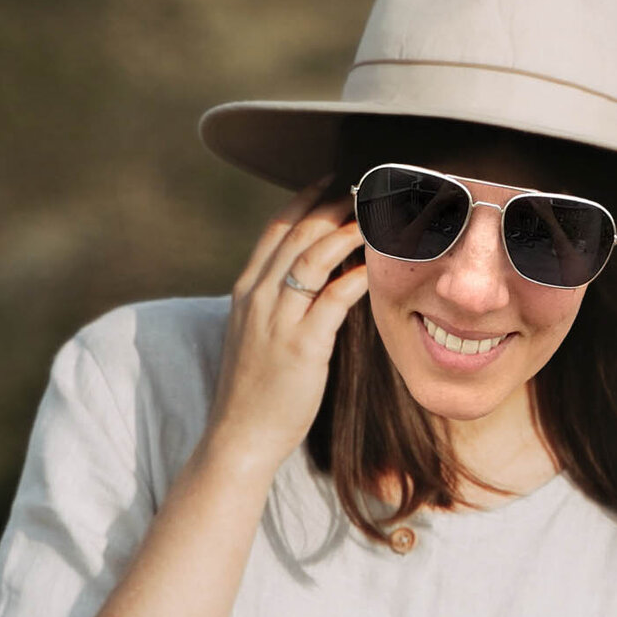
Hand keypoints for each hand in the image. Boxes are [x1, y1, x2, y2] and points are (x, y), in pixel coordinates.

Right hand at [202, 191, 369, 478]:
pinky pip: (334, 298)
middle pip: (298, 233)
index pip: (276, 229)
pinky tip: (377, 265)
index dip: (304, 199)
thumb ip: (277, 305)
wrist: (240, 437)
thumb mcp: (256, 336)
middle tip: (365, 188)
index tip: (331, 180)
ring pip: (314, 257)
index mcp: (246, 291)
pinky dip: (357, 275)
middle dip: (333, 204)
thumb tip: (313, 282)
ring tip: (376, 216)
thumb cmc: (254, 391)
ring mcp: (277, 320)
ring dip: (348, 230)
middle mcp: (258, 297)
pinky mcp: (301, 346)